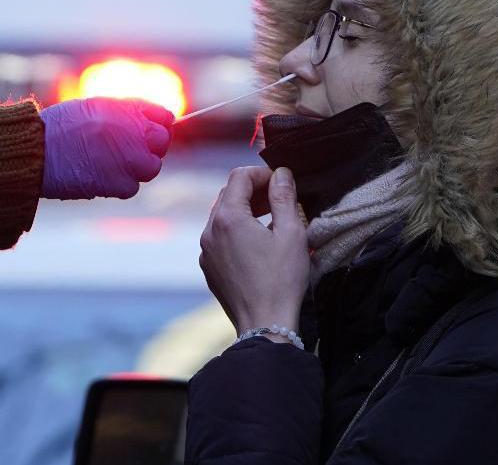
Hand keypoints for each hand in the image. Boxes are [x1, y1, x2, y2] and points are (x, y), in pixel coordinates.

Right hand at [39, 98, 172, 199]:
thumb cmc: (60, 126)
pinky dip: (120, 184)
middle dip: (149, 146)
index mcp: (130, 110)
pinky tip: (100, 175)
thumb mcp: (97, 106)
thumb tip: (148, 121)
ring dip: (136, 167)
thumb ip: (126, 112)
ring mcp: (132, 160)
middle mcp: (136, 133)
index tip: (146, 132)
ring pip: (151, 167)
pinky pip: (132, 187)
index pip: (165, 117)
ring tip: (110, 163)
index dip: (156, 125)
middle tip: (127, 150)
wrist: (38, 149)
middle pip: (161, 143)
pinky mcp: (121, 184)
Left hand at [199, 167, 308, 335]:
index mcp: (228, 218)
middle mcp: (210, 231)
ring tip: (271, 218)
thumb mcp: (291, 233)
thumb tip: (281, 174)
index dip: (262, 173)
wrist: (264, 324)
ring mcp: (206, 250)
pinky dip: (236, 230)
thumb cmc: (281, 280)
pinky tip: (258, 242)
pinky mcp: (209, 266)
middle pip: (229, 194)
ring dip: (245, 210)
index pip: (239, 176)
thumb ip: (284, 197)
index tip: (282, 182)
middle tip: (279, 198)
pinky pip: (220, 237)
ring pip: (223, 216)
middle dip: (254, 190)